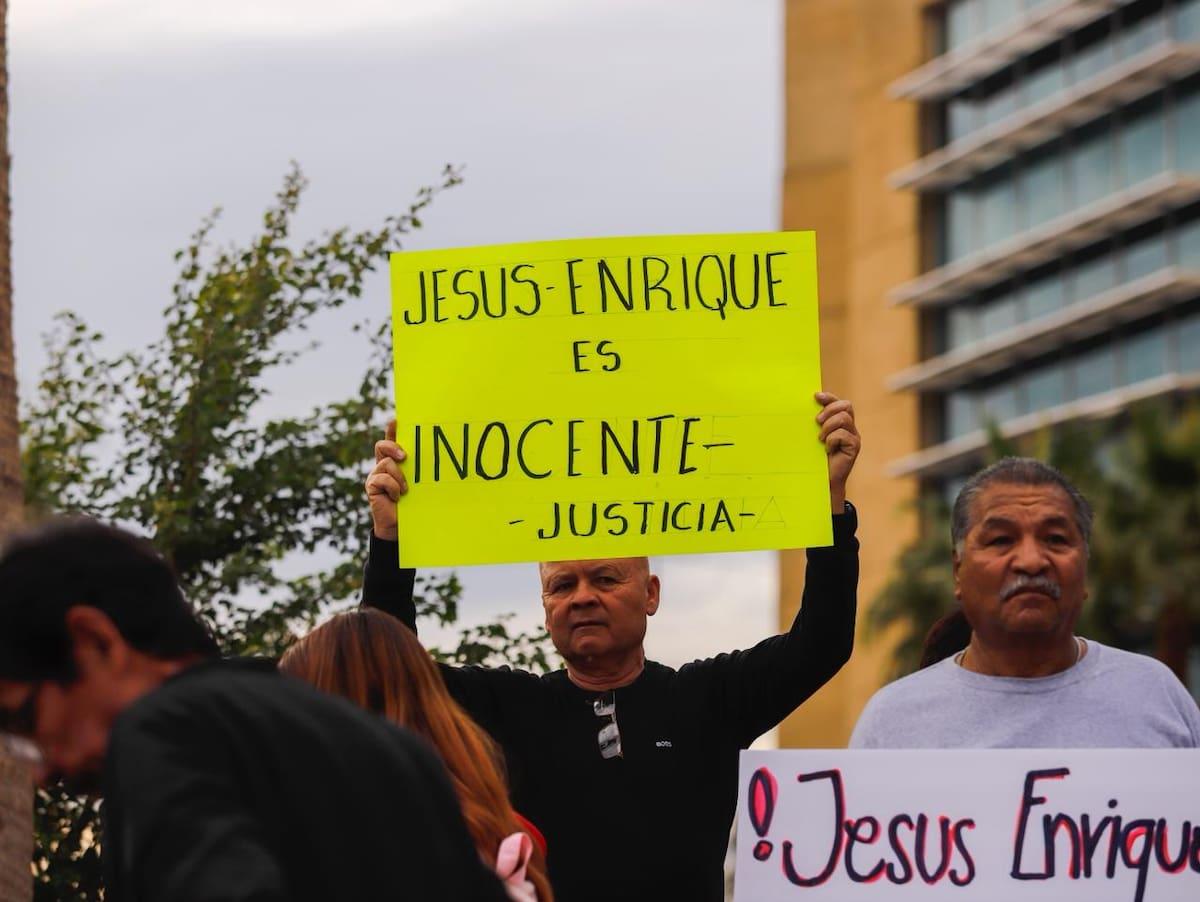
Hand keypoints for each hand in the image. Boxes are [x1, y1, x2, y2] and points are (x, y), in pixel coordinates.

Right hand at [365, 419, 407, 540]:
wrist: (399, 526)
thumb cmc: (413, 503)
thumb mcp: (418, 483)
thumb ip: (419, 469)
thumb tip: (437, 455)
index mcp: (394, 462)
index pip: (392, 441)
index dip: (392, 429)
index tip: (396, 419)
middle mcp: (383, 465)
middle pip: (382, 446)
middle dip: (392, 446)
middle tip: (404, 456)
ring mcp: (376, 475)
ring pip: (386, 464)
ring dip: (399, 477)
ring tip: (406, 490)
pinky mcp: (371, 486)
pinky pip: (382, 478)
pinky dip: (393, 487)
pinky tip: (398, 497)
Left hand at [815, 392, 859, 513]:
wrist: (822, 480)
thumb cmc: (815, 458)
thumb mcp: (813, 436)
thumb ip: (815, 423)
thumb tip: (805, 407)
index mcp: (841, 422)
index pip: (840, 403)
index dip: (829, 397)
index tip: (815, 396)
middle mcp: (850, 427)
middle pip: (846, 406)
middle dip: (829, 410)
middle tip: (817, 422)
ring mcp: (853, 437)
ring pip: (844, 418)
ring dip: (828, 427)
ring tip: (820, 439)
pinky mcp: (854, 446)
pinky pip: (843, 434)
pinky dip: (831, 440)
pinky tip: (827, 449)